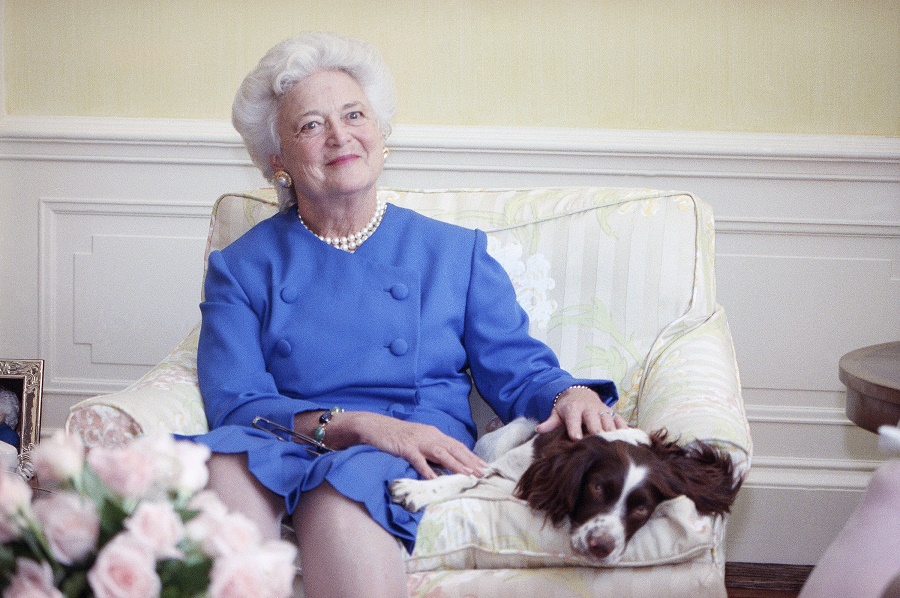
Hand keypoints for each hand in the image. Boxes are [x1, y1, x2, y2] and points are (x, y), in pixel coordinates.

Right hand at [299, 410, 486, 479]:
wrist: (373, 426)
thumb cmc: (395, 436)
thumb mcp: (417, 440)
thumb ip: (431, 450)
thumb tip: (446, 464)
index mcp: (434, 433)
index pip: (457, 445)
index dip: (471, 456)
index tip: (484, 466)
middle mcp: (429, 435)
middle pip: (454, 449)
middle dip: (470, 462)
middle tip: (484, 473)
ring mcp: (417, 441)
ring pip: (441, 453)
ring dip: (456, 465)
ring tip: (468, 476)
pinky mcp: (404, 447)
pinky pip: (418, 460)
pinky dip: (427, 469)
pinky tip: (435, 479)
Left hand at [534, 386, 626, 438]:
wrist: (581, 393)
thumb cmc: (567, 407)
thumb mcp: (556, 412)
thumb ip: (550, 422)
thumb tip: (539, 430)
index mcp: (574, 409)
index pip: (575, 420)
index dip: (576, 430)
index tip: (577, 440)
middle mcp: (590, 409)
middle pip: (595, 423)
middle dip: (597, 434)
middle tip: (599, 447)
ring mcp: (603, 411)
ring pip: (609, 423)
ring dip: (612, 435)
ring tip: (614, 448)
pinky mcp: (613, 414)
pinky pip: (621, 421)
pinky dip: (625, 430)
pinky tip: (628, 441)